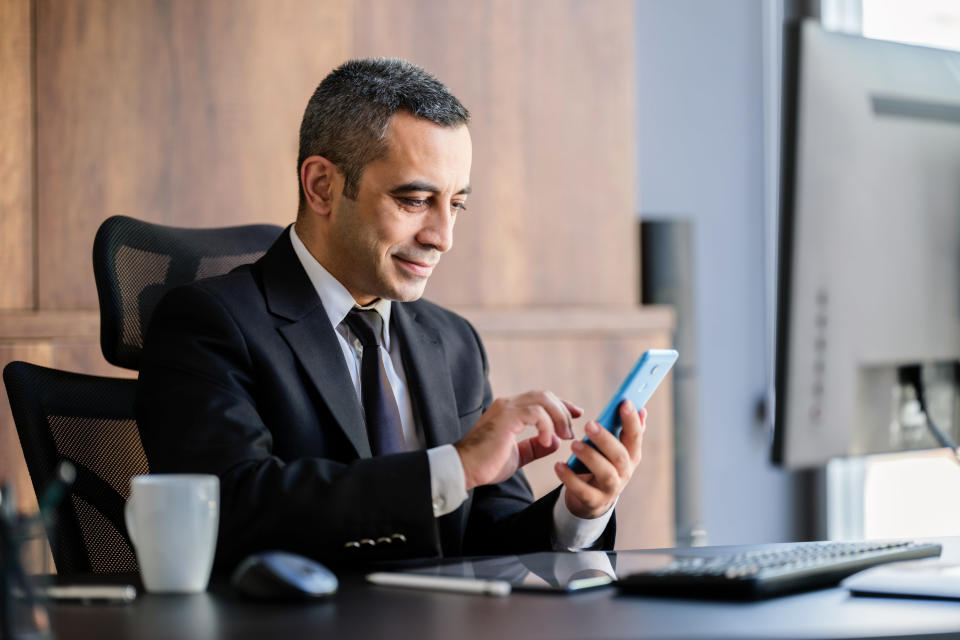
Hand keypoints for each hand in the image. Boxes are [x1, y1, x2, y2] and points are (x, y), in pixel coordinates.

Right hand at [455, 391, 582, 490]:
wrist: (465, 469)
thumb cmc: (487, 464)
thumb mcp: (518, 455)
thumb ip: (535, 447)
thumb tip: (555, 442)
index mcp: (510, 411)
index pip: (541, 399)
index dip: (561, 406)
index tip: (576, 415)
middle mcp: (508, 404)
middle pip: (545, 395)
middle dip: (564, 410)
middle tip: (571, 430)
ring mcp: (507, 408)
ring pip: (543, 400)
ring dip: (558, 417)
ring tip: (563, 436)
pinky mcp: (507, 416)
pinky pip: (536, 413)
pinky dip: (547, 426)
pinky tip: (547, 440)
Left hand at [554, 402, 646, 519]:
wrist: (591, 500)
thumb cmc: (602, 464)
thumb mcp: (614, 448)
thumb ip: (624, 430)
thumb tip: (641, 410)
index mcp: (631, 455)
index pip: (635, 436)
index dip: (631, 420)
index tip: (625, 402)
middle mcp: (625, 472)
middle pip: (620, 455)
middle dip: (605, 439)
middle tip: (589, 424)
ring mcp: (610, 489)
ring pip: (605, 474)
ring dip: (590, 457)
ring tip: (574, 445)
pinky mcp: (593, 501)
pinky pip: (583, 491)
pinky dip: (570, 478)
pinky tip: (559, 465)